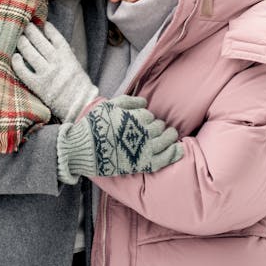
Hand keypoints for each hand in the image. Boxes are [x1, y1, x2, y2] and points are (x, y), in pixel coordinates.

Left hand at [11, 21, 98, 121]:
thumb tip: (59, 44)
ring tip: (19, 38)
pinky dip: (18, 63)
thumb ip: (68, 54)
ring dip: (23, 43)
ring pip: (30, 53)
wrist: (81, 105)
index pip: (56, 37)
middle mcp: (56, 62)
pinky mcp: (38, 85)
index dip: (49, 29)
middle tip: (26, 26)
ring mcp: (47, 73)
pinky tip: (15, 57)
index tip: (43, 24)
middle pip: (40, 42)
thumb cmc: (79, 86)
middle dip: (32, 31)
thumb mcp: (77, 66)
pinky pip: (24, 72)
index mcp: (68, 56)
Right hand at [56, 95, 182, 183]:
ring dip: (170, 136)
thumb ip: (128, 101)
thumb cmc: (94, 126)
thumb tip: (145, 102)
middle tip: (160, 128)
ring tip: (172, 135)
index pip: (148, 115)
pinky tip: (179, 149)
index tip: (144, 121)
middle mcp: (143, 131)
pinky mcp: (143, 163)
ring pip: (165, 140)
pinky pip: (163, 159)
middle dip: (159, 126)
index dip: (147, 118)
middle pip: (158, 126)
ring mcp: (144, 148)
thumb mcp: (108, 106)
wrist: (85, 149)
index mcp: (135, 117)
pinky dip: (173, 154)